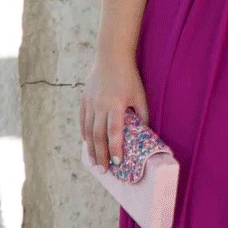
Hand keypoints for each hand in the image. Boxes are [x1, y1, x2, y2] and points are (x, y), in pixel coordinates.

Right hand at [80, 50, 150, 167]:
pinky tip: (87, 143)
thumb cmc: (129, 76)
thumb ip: (142, 114)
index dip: (115, 149)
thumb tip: (144, 133)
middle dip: (101, 155)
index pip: (114, 133)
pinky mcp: (84, 100)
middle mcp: (100, 106)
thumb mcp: (140, 95)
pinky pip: (82, 121)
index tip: (118, 163)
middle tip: (104, 170)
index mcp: (115, 105)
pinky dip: (85, 134)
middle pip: (98, 136)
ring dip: (91, 148)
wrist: (111, 57)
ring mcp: (90, 103)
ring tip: (95, 162)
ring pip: (88, 131)